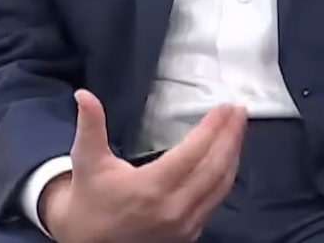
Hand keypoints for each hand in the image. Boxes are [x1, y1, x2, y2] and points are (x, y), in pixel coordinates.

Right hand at [40, 89, 245, 242]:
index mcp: (150, 189)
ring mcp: (184, 225)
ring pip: (220, 186)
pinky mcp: (188, 234)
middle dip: (231, 137)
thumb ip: (90, 126)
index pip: (192, 153)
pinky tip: (227, 159)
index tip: (224, 107)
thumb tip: (84, 95)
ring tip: (238, 129)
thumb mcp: (87, 161)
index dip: (212, 128)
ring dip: (233, 155)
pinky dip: (225, 176)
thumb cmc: (89, 200)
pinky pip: (215, 201)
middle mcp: (172, 209)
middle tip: (239, 111)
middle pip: (214, 168)